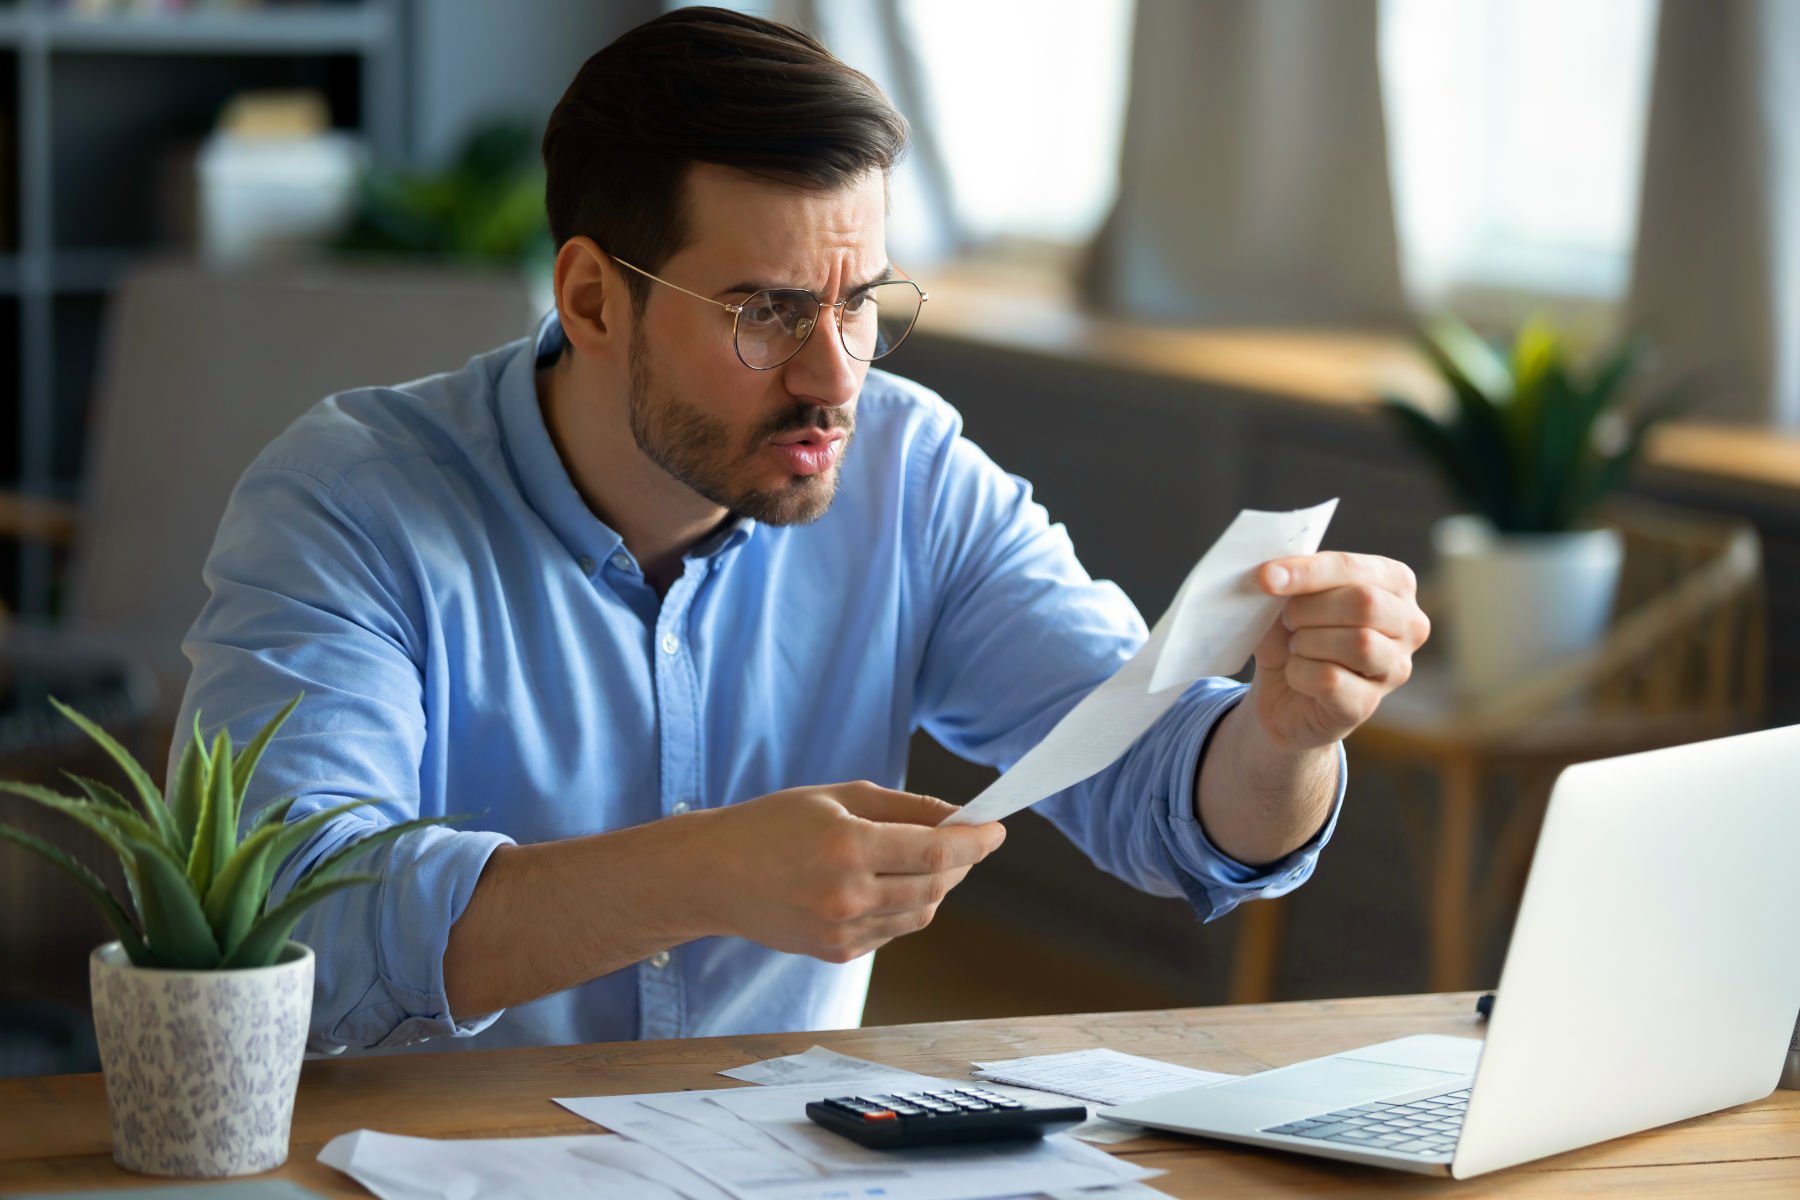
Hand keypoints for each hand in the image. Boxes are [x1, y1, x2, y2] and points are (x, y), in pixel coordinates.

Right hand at [694, 781, 1004, 963]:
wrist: (714, 876)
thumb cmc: (772, 825)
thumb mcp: (837, 796)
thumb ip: (904, 807)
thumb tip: (957, 817)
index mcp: (847, 847)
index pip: (934, 853)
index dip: (974, 842)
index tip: (997, 830)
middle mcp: (847, 896)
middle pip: (935, 887)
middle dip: (961, 863)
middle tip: (969, 841)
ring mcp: (842, 932)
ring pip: (921, 913)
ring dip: (937, 886)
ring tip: (926, 859)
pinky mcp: (838, 953)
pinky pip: (894, 930)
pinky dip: (906, 905)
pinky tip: (888, 883)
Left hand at [1248, 551, 1429, 750]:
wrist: (1282, 695)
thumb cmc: (1294, 636)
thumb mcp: (1291, 599)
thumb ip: (1292, 582)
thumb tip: (1273, 576)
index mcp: (1395, 583)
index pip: (1354, 568)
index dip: (1308, 571)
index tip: (1266, 576)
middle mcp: (1410, 624)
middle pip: (1365, 603)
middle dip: (1310, 609)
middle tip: (1287, 620)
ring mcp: (1396, 668)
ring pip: (1358, 643)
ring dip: (1307, 642)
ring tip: (1295, 646)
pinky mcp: (1368, 703)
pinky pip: (1331, 680)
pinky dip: (1299, 673)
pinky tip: (1296, 673)